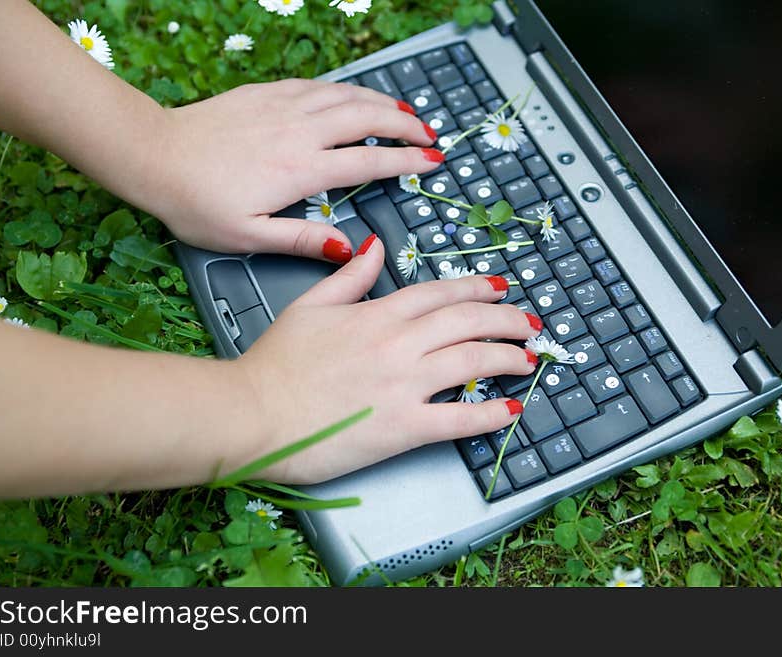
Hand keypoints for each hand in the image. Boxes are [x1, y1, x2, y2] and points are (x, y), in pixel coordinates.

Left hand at [154, 79, 441, 259]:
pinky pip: (316, 85)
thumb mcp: (249, 236)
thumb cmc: (195, 202)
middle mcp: (298, 131)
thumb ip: (303, 241)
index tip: (432, 160)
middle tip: (428, 132)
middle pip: (366, 118)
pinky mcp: (265, 93)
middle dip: (404, 124)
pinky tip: (353, 94)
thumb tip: (348, 249)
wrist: (152, 155)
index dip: (406, 160)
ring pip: (344, 95)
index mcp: (299, 169)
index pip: (368, 160)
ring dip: (380, 101)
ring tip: (404, 111)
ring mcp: (282, 106)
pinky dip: (344, 89)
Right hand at [235, 235, 542, 484]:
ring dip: (508, 357)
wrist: (252, 413)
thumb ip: (349, 276)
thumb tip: (374, 247)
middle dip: (507, 320)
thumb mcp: (309, 305)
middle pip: (468, 323)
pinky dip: (489, 414)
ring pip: (473, 361)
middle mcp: (399, 344)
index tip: (501, 289)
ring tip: (528, 358)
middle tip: (529, 323)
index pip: (441, 294)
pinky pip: (458, 419)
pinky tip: (510, 409)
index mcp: (378, 314)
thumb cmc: (274, 365)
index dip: (478, 289)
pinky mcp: (402, 427)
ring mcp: (404, 385)